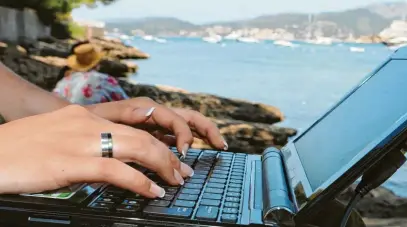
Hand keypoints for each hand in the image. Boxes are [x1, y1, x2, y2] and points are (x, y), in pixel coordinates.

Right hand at [0, 105, 192, 197]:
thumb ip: (82, 142)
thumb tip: (108, 160)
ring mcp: (80, 141)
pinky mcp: (71, 161)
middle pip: (142, 135)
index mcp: (83, 116)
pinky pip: (117, 170)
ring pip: (138, 147)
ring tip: (175, 181)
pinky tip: (152, 191)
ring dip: (163, 165)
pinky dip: (141, 181)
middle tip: (182, 172)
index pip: (132, 125)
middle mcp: (87, 123)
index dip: (158, 142)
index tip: (171, 156)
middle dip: (168, 155)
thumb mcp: (55, 137)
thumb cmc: (16, 151)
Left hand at [85, 97, 226, 156]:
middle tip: (220, 146)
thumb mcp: (103, 120)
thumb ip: (128, 119)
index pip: (175, 119)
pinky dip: (187, 144)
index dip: (183, 136)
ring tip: (218, 146)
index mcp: (145, 108)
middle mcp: (153, 113)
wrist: (67, 123)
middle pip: (189, 117)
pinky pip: (174, 136)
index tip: (182, 154)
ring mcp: (154, 123)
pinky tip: (191, 156)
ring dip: (203, 134)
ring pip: (186, 125)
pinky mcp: (151, 133)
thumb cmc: (83, 122)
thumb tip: (152, 117)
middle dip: (207, 129)